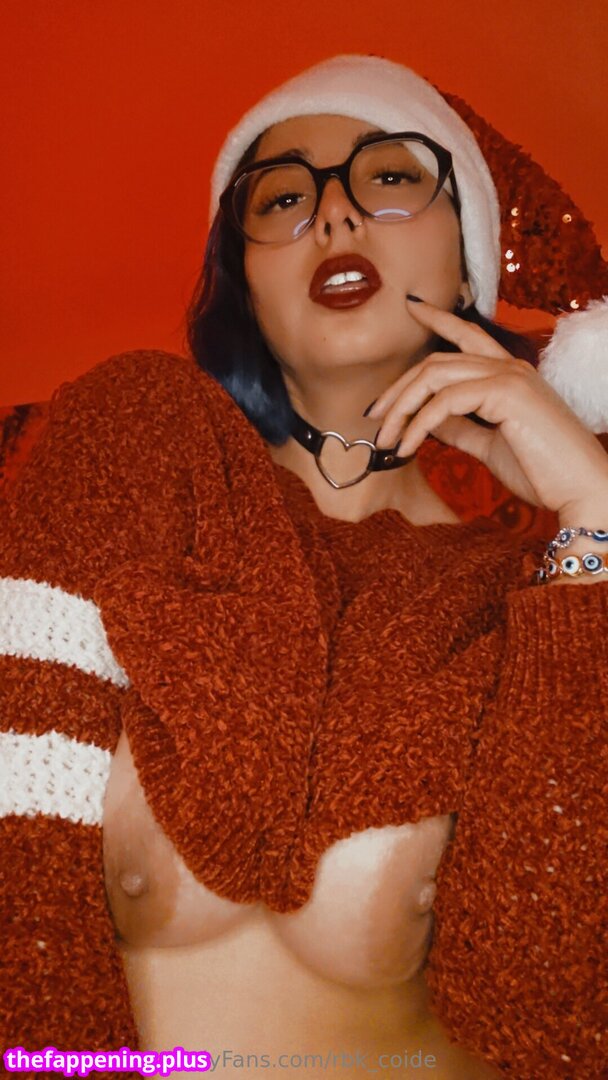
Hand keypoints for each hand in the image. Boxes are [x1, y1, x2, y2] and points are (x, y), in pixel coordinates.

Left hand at [368, 297, 607, 519]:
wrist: (580, 490)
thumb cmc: (543, 473)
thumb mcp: (490, 446)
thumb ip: (463, 430)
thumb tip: (432, 424)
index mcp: (509, 375)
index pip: (468, 335)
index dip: (438, 318)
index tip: (411, 307)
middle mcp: (509, 367)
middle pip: (436, 361)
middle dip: (399, 388)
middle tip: (374, 416)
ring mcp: (509, 377)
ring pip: (434, 376)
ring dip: (401, 409)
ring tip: (384, 440)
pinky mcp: (507, 394)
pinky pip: (445, 402)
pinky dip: (418, 425)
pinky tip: (407, 448)